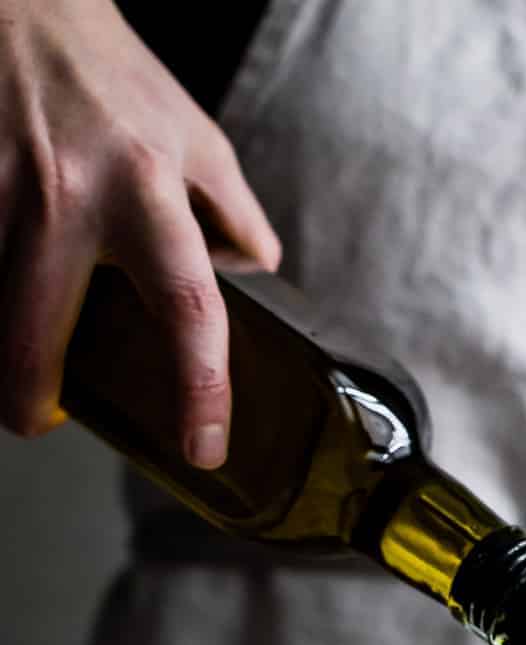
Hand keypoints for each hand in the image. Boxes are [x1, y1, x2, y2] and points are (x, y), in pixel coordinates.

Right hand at [0, 0, 279, 465]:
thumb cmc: (105, 72)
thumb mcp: (194, 137)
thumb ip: (231, 213)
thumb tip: (256, 272)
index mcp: (144, 189)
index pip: (187, 309)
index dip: (199, 390)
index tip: (203, 447)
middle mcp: (64, 193)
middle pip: (32, 339)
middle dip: (28, 399)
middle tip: (38, 415)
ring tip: (11, 348)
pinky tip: (0, 291)